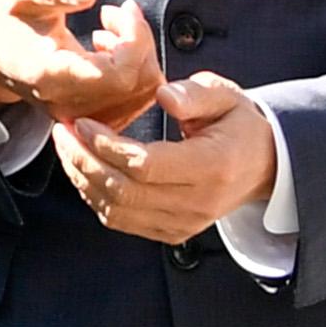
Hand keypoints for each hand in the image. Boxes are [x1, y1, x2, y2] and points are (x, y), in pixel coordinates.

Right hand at [0, 0, 164, 126]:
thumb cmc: (13, 19)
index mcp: (50, 76)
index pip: (117, 75)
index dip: (133, 40)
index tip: (117, 9)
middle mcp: (67, 105)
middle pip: (136, 83)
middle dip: (139, 40)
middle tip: (116, 11)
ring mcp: (82, 116)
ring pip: (144, 92)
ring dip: (140, 52)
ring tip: (112, 27)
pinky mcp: (94, 118)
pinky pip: (138, 98)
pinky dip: (138, 68)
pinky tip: (113, 47)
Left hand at [57, 71, 280, 245]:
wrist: (262, 165)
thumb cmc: (238, 125)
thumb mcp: (226, 96)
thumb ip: (195, 93)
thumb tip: (163, 96)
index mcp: (212, 167)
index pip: (145, 165)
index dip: (106, 145)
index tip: (82, 122)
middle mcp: (197, 203)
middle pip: (124, 191)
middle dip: (83, 160)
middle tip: (63, 130)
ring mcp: (183, 224)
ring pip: (116, 210)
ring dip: (82, 178)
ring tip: (66, 146)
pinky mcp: (170, 232)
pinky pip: (121, 220)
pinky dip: (94, 196)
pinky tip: (83, 168)